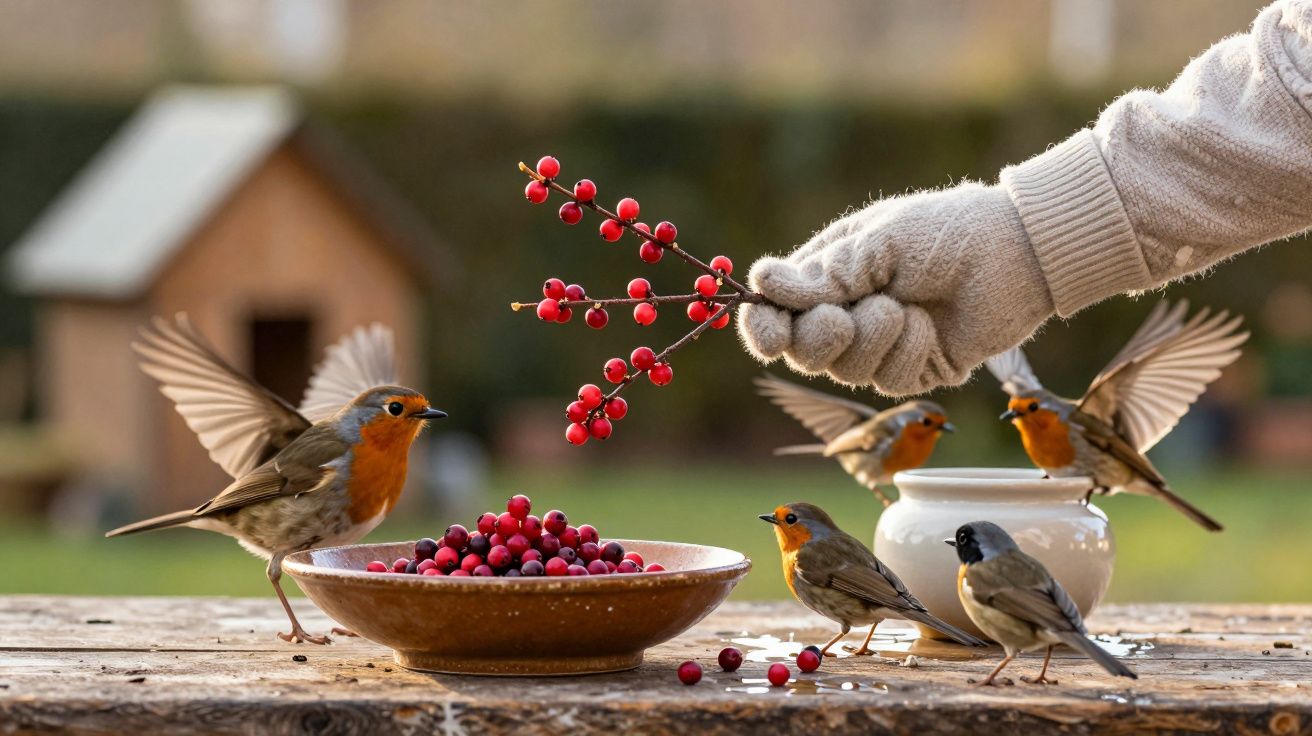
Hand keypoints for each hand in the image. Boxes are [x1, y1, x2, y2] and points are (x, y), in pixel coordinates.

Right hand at [737, 183, 1053, 394]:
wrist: (1016, 252)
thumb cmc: (945, 231)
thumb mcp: (877, 242)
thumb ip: (822, 273)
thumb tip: (759, 282)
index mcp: (826, 277)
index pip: (776, 315)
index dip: (763, 331)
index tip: (770, 337)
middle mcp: (847, 315)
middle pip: (803, 354)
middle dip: (819, 339)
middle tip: (842, 317)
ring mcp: (882, 348)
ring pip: (847, 372)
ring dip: (874, 338)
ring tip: (906, 305)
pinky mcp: (916, 369)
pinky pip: (891, 380)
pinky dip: (909, 350)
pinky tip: (931, 324)